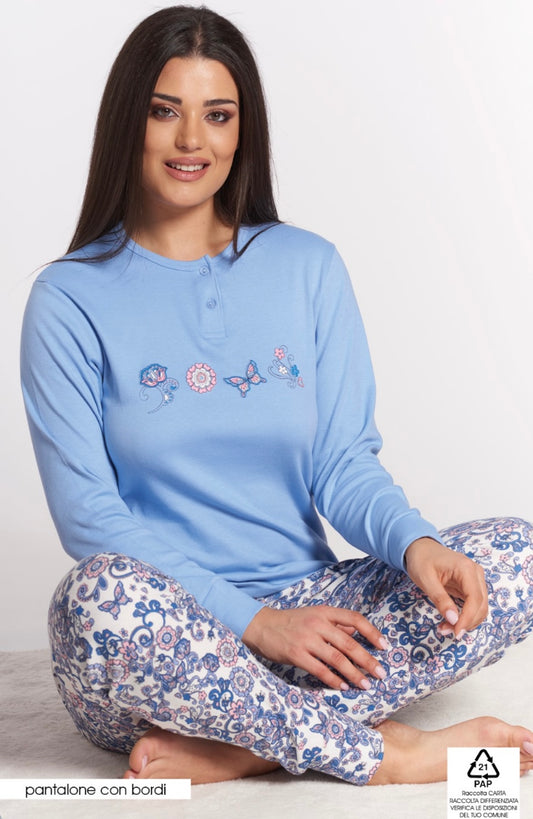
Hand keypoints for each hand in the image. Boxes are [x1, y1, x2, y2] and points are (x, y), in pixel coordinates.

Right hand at [242, 605, 388, 690]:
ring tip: (365, 684)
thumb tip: (357, 632)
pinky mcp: (296, 654)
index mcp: (324, 612)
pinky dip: (333, 679)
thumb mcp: (314, 615)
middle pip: (349, 643)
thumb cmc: (291, 621)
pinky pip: (320, 669)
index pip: (354, 619)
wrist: (261, 626)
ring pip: (337, 658)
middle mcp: (317, 623)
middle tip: (381, 674)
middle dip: (368, 660)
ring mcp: (306, 639)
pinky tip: (342, 686)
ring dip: (354, 674)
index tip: (384, 647)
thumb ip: (335, 624)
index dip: (371, 632)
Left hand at [404, 537, 487, 637]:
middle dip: (466, 622)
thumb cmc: (421, 560)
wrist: (420, 548)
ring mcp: (475, 580)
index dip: (468, 618)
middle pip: (481, 605)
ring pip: (480, 608)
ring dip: (466, 622)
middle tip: (445, 631)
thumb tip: (454, 620)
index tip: (456, 632)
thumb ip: (440, 599)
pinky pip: (474, 605)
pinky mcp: (471, 586)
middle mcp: (476, 573)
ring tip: (445, 628)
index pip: (475, 599)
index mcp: (466, 568)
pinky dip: (465, 617)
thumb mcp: (425, 579)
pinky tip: (450, 621)